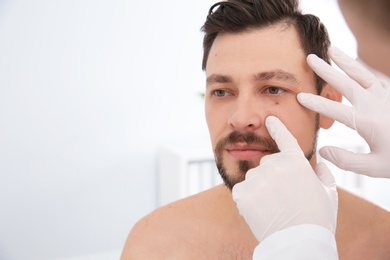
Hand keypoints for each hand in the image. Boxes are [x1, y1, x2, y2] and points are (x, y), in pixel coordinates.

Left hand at [232, 116, 337, 241]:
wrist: (299, 242)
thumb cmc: (317, 218)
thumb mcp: (328, 193)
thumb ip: (323, 174)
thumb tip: (320, 164)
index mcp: (295, 161)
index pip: (284, 138)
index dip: (277, 127)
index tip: (270, 119)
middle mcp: (273, 164)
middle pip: (267, 164)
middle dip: (272, 176)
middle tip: (283, 198)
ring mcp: (256, 178)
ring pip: (254, 178)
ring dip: (260, 188)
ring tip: (272, 207)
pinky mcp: (242, 193)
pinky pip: (242, 191)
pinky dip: (248, 199)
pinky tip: (260, 211)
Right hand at [298, 47, 389, 177]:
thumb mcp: (374, 167)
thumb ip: (346, 160)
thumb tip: (323, 150)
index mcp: (367, 122)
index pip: (335, 110)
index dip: (316, 103)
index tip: (300, 97)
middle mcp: (376, 105)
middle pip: (347, 84)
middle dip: (326, 71)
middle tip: (310, 58)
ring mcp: (386, 98)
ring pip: (362, 75)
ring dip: (345, 61)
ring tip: (332, 49)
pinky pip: (376, 78)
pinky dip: (363, 69)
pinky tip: (355, 63)